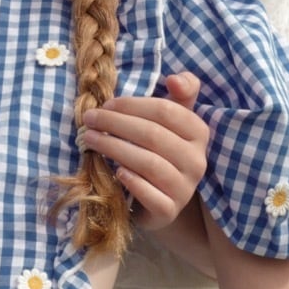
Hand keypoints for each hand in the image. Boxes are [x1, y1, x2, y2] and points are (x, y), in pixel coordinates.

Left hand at [78, 73, 210, 232]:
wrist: (163, 198)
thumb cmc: (161, 150)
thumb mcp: (173, 120)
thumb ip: (180, 92)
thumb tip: (174, 78)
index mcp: (198, 132)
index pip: (165, 111)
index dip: (132, 105)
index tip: (106, 105)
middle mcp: (197, 160)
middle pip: (153, 135)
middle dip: (116, 124)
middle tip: (89, 120)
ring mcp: (185, 188)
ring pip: (149, 163)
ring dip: (114, 148)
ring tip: (89, 140)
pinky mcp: (170, 210)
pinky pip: (151, 195)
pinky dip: (132, 182)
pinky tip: (115, 172)